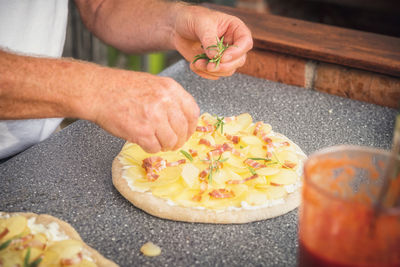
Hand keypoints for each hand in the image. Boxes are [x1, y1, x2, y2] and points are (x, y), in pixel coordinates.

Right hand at [85, 67, 199, 152]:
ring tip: (155, 141)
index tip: (186, 132)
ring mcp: (154, 117)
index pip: (193, 112)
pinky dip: (150, 148)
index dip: (191, 126)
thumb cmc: (121, 88)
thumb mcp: (152, 84)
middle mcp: (165, 101)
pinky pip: (155, 148)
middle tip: (171, 142)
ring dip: (164, 145)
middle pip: (183, 130)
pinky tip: (143, 141)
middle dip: (178, 140)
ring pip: (171, 141)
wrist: (97, 91)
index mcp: (170, 88)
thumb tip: (182, 120)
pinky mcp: (142, 132)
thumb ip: (169, 99)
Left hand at [173, 5, 252, 79]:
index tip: (222, 57)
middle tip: (209, 66)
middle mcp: (232, 43)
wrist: (177, 27)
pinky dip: (204, 73)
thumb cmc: (192, 18)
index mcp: (235, 28)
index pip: (245, 42)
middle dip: (224, 66)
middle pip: (239, 60)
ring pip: (227, 70)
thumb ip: (210, 40)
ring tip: (197, 63)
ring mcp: (224, 55)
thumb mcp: (201, 24)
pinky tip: (194, 65)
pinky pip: (215, 75)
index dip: (236, 52)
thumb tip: (216, 56)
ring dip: (212, 71)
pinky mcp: (214, 63)